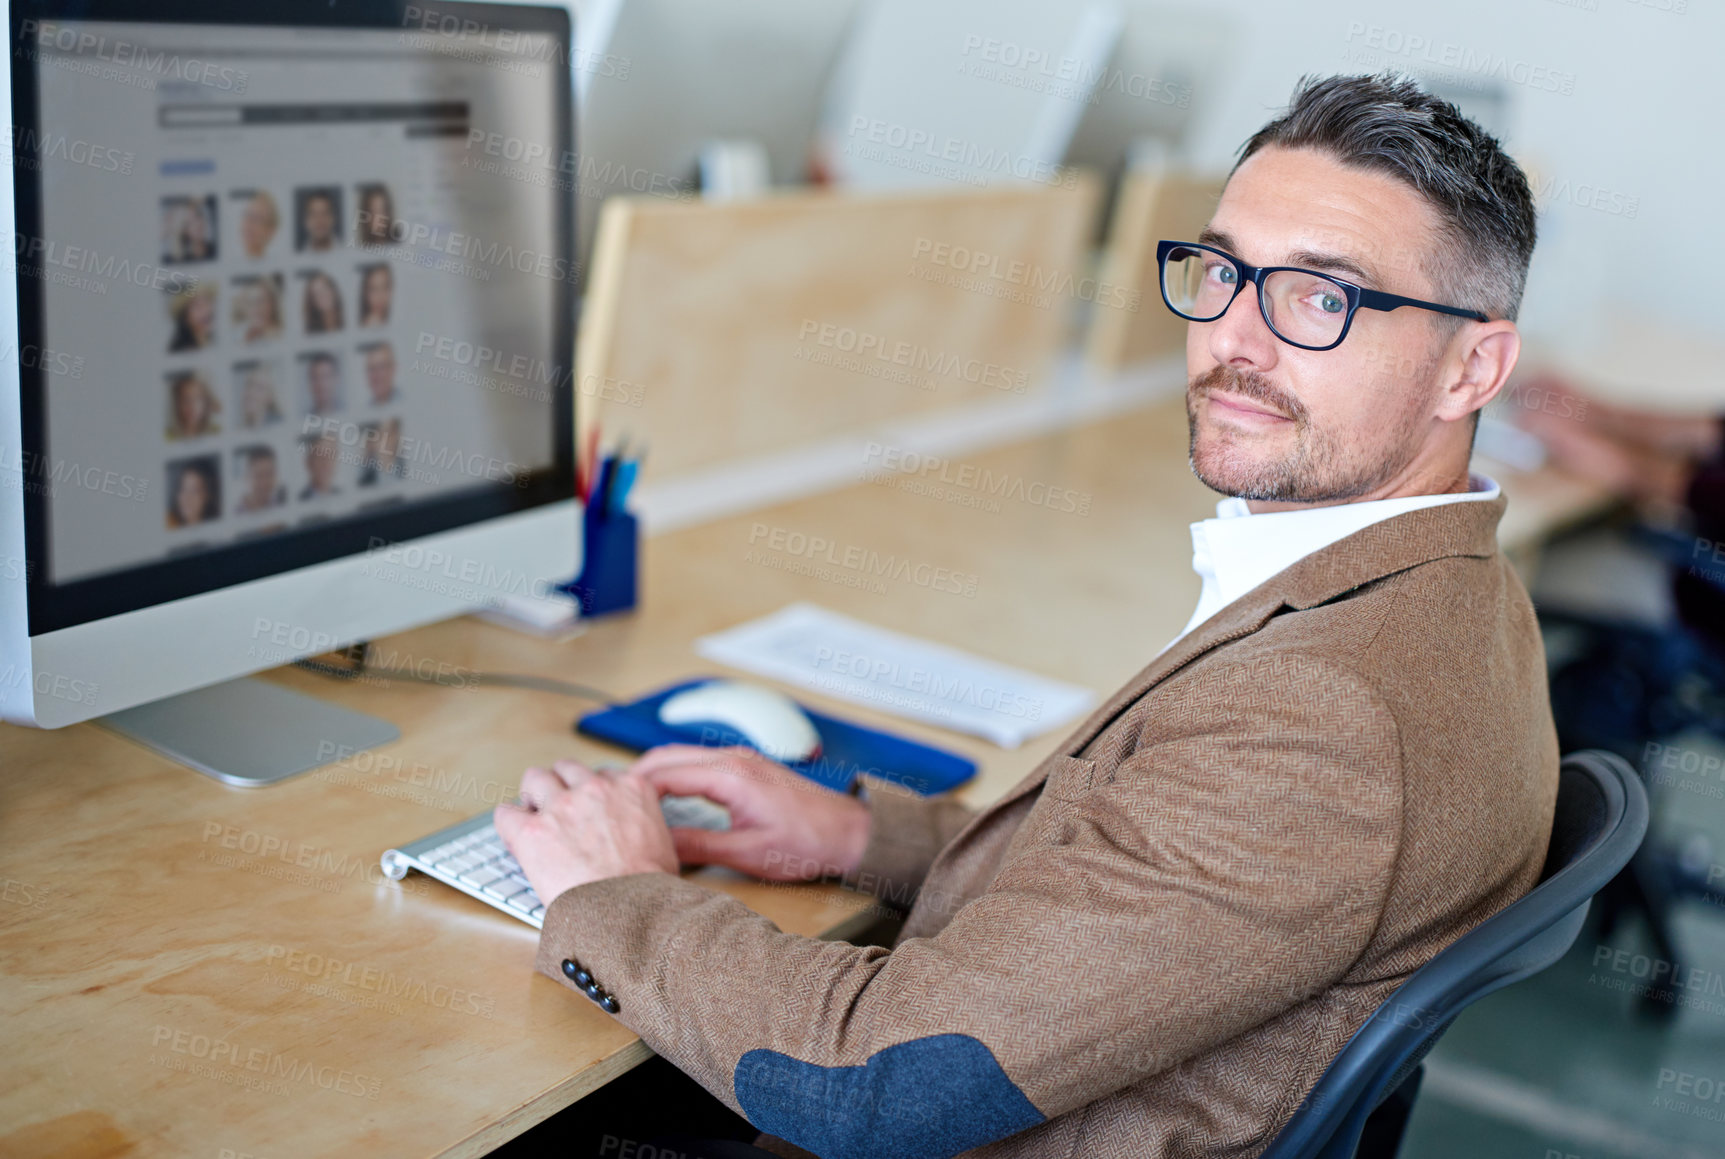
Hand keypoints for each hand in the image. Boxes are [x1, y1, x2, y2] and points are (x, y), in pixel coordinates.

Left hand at [493, 760, 677, 904]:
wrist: (628, 914)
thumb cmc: (648, 890)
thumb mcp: (664, 844)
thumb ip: (645, 825)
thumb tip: (635, 836)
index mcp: (632, 789)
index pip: (603, 774)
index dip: (590, 793)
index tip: (587, 809)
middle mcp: (596, 789)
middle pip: (566, 769)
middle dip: (560, 787)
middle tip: (557, 811)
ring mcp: (562, 807)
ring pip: (535, 778)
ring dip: (534, 797)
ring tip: (535, 820)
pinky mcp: (533, 831)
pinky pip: (506, 814)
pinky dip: (509, 825)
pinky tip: (517, 840)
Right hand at [630, 745, 871, 881]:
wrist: (849, 833)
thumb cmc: (807, 843)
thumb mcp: (747, 853)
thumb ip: (698, 848)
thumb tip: (657, 849)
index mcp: (730, 775)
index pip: (665, 774)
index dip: (632, 793)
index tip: (609, 811)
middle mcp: (733, 758)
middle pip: (667, 757)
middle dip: (634, 779)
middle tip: (608, 805)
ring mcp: (740, 758)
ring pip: (682, 757)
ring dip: (654, 774)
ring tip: (628, 803)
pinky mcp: (747, 766)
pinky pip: (699, 762)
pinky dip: (675, 774)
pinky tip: (664, 798)